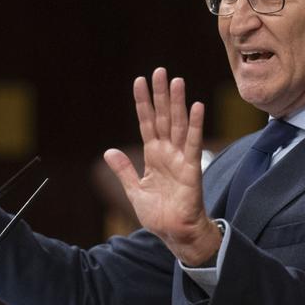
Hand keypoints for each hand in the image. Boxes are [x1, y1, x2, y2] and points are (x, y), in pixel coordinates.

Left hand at [104, 68, 218, 266]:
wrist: (175, 233)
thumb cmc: (158, 214)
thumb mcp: (134, 190)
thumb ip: (124, 170)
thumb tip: (108, 151)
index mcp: (153, 156)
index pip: (146, 123)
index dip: (143, 103)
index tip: (139, 81)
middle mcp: (167, 152)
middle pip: (163, 117)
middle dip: (161, 95)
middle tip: (160, 71)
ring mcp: (180, 158)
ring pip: (177, 125)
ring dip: (177, 103)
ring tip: (177, 81)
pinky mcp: (191, 168)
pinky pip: (193, 143)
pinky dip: (195, 125)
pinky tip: (197, 106)